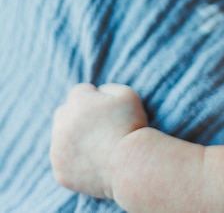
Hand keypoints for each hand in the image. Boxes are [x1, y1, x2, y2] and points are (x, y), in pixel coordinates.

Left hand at [50, 83, 147, 198]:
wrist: (131, 166)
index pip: (80, 92)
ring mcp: (57, 150)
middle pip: (64, 112)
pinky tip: (92, 161)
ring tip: (97, 145)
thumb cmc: (131, 127)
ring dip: (73, 137)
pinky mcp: (59, 171)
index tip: (108, 111)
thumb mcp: (127, 94)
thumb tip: (96, 93)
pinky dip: (73, 160)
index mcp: (77, 102)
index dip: (96, 99)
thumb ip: (107, 87)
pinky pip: (62, 160)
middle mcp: (62, 124)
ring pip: (60, 136)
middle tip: (99, 127)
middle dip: (78, 115)